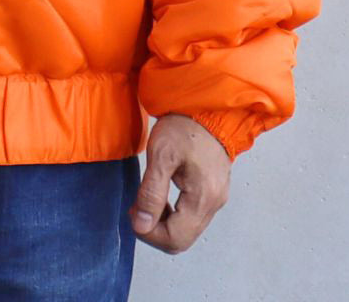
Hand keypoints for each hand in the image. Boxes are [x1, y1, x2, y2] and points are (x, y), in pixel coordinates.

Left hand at [128, 113, 230, 253]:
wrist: (206, 107)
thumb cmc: (184, 126)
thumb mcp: (161, 155)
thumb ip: (151, 192)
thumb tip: (142, 225)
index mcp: (203, 197)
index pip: (175, 239)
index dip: (149, 233)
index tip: (133, 213)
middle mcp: (214, 204)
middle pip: (182, 240)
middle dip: (154, 230)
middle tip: (138, 207)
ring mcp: (216, 199)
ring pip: (186, 230)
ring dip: (162, 222)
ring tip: (146, 198)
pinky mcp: (212, 192)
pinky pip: (191, 217)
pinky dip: (172, 213)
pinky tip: (160, 195)